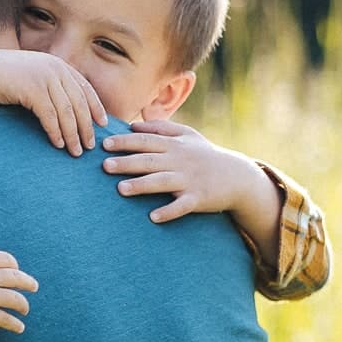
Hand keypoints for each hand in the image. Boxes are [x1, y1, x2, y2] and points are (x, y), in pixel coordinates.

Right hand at [0, 49, 106, 156]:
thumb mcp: (29, 75)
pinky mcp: (32, 89)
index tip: (102, 124)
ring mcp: (44, 77)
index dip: (96, 107)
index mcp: (57, 64)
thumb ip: (47, 84)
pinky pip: (50, 115)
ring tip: (76, 151)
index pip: (85, 88)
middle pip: (79, 102)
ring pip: (67, 111)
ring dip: (74, 134)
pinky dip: (56, 131)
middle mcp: (55, 68)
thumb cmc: (0, 77)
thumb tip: (60, 103)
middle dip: (87, 126)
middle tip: (90, 146)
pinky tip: (58, 144)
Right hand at [0, 250, 38, 333]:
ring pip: (15, 299)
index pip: (6, 259)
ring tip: (25, 310)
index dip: (14, 266)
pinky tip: (19, 328)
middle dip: (28, 283)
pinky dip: (15, 325)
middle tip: (34, 287)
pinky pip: (6, 320)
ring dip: (23, 305)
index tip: (16, 271)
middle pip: (16, 278)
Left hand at [101, 119, 275, 223]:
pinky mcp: (198, 198)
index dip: (125, 142)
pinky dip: (169, 211)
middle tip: (104, 165)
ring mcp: (189, 180)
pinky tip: (153, 217)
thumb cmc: (205, 155)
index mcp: (175, 146)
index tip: (104, 143)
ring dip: (142, 185)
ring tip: (121, 189)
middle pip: (149, 161)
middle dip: (127, 162)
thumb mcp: (188, 135)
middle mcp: (180, 161)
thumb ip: (161, 128)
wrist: (238, 176)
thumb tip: (133, 125)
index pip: (146, 141)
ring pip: (162, 182)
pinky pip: (182, 206)